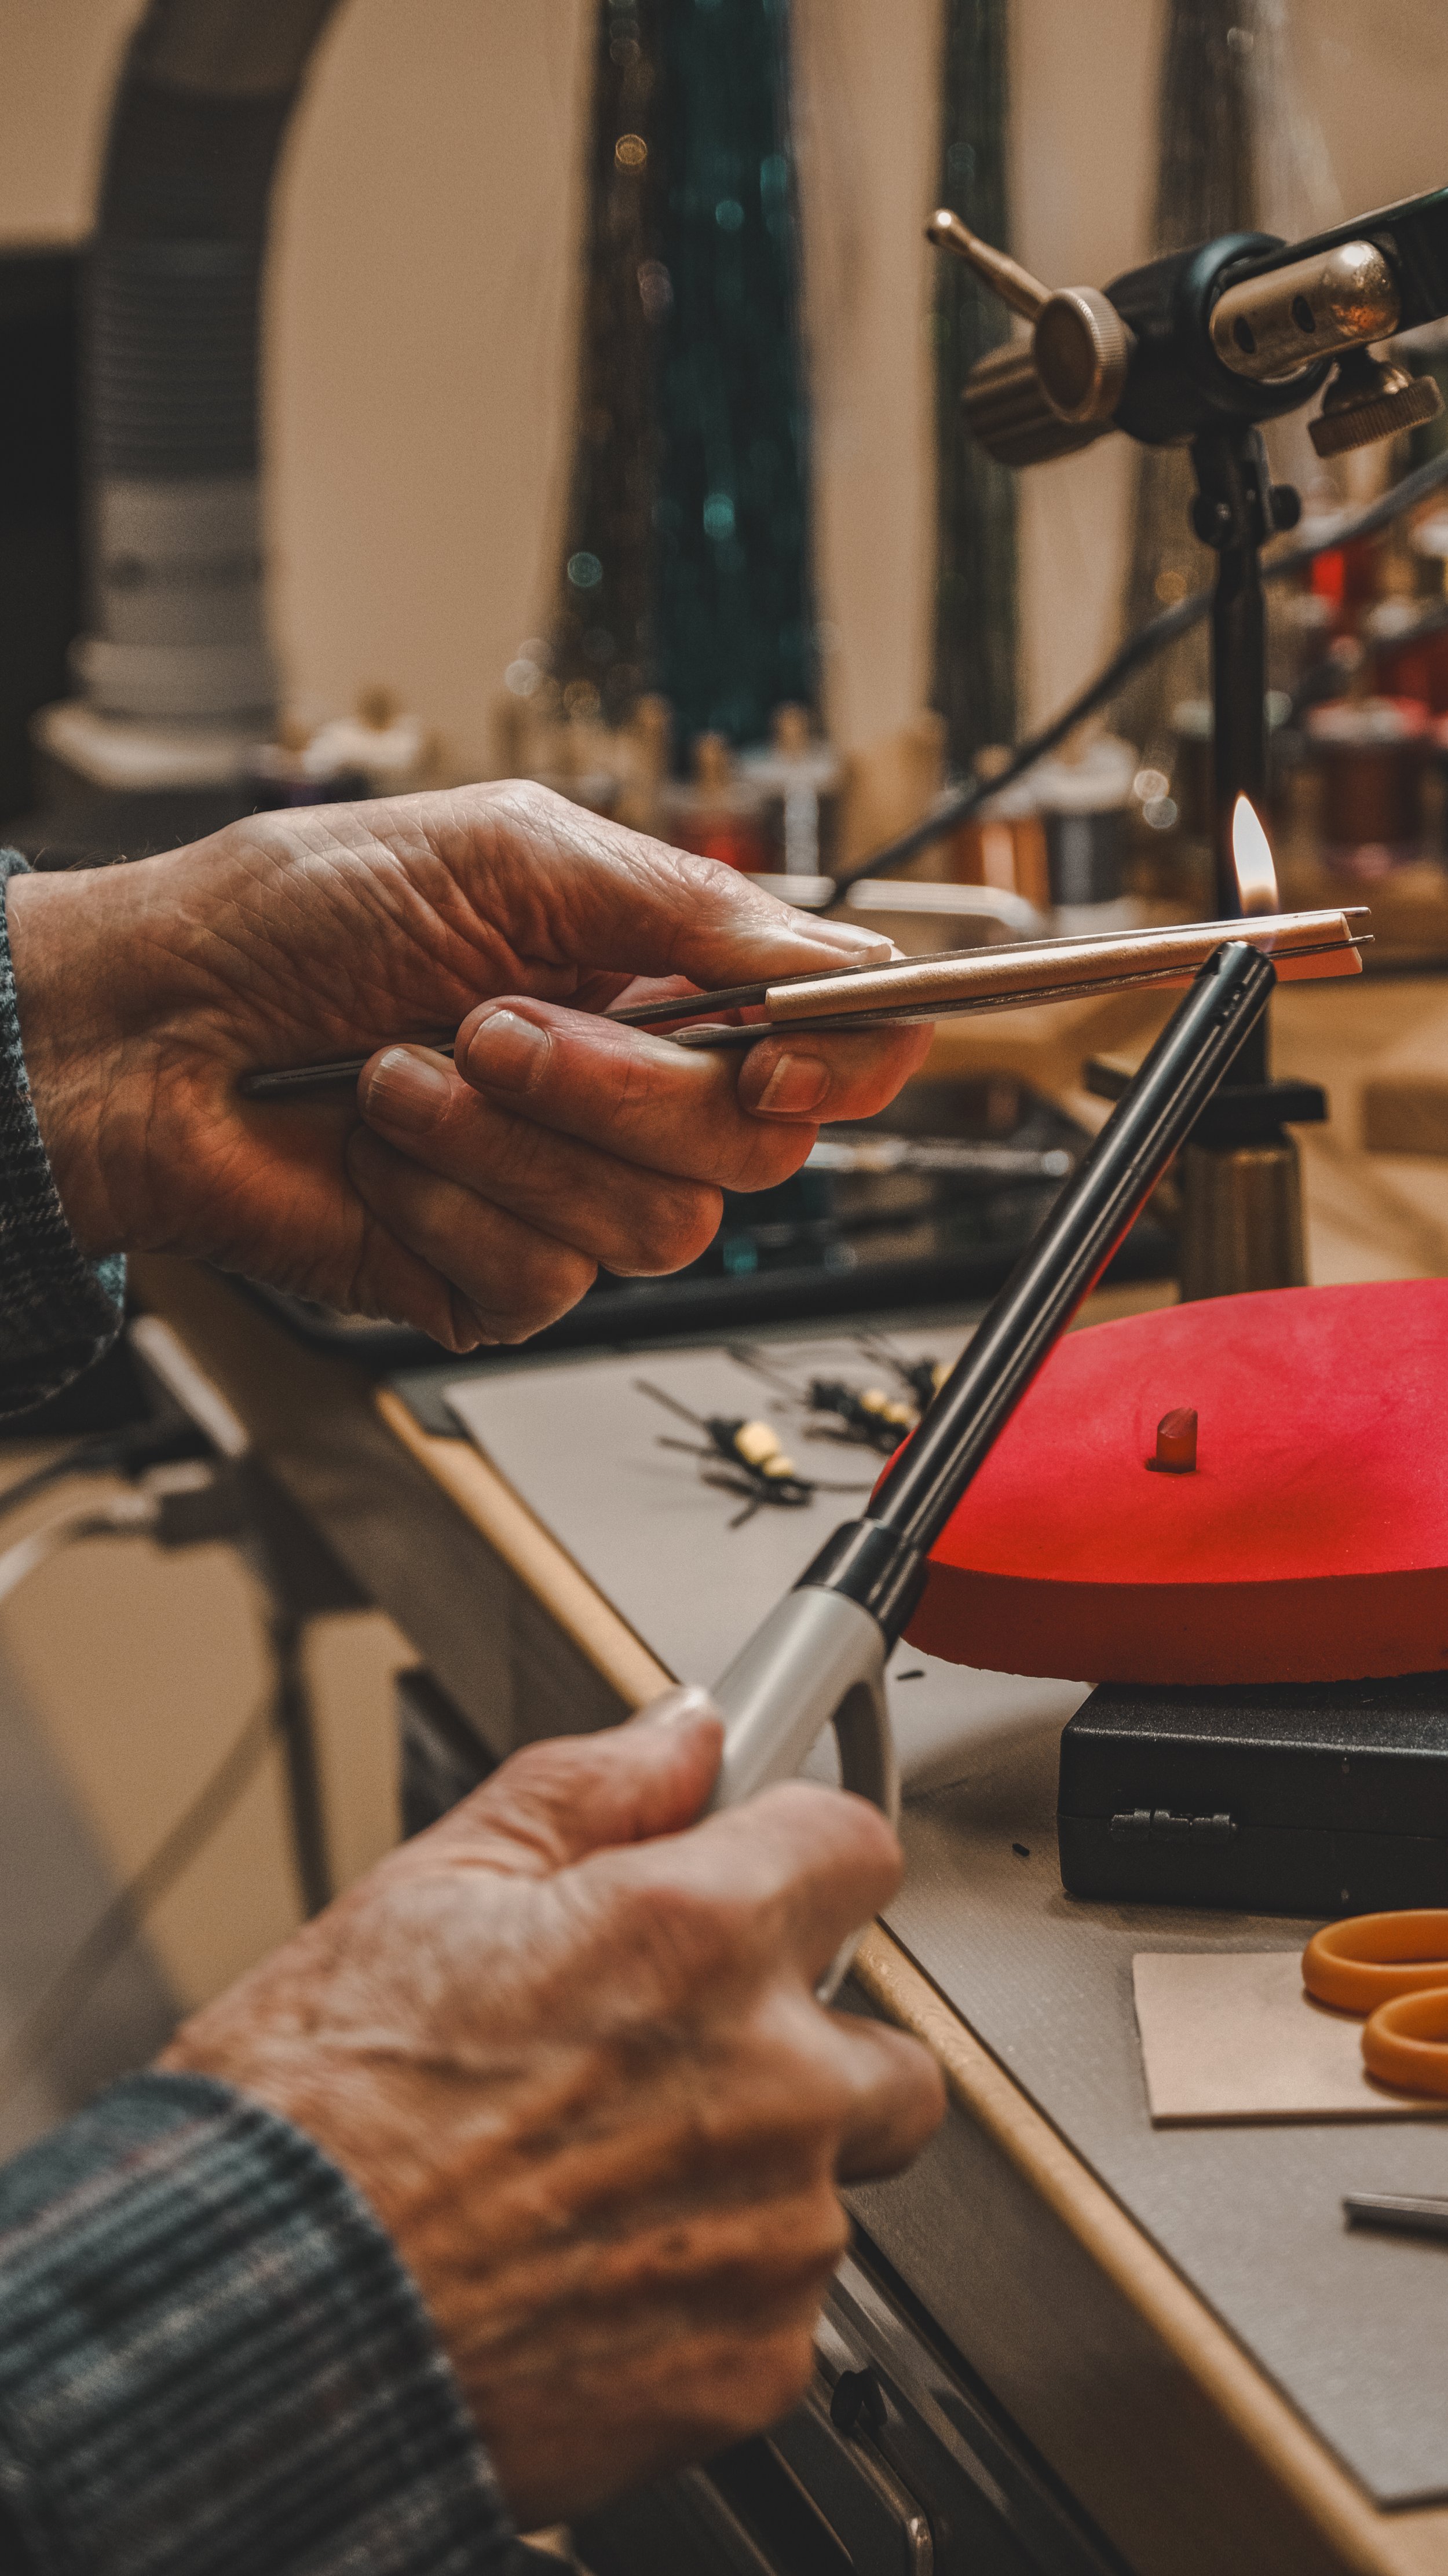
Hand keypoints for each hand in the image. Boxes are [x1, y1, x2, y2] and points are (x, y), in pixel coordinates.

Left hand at [7, 784, 931, 1344]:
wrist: (151, 1029)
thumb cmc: (295, 920)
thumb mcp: (506, 852)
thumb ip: (688, 905)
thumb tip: (837, 957)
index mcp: (660, 984)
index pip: (831, 1046)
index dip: (845, 1058)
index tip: (785, 1052)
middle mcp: (633, 1100)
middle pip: (758, 1148)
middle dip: (625, 1087)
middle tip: (495, 1023)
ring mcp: (569, 1199)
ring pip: (659, 1228)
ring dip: (511, 1140)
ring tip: (403, 1073)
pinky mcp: (498, 1282)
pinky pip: (548, 1279)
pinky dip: (449, 1203)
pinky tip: (381, 1153)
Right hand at [161, 1694, 943, 2526]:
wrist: (262, 2333)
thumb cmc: (316, 2124)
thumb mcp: (429, 1890)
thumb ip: (587, 1793)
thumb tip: (679, 1740)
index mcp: (699, 1939)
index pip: (856, 1850)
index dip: (796, 1858)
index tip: (767, 1879)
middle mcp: (769, 2083)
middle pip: (883, 2041)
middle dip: (801, 2040)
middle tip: (673, 2056)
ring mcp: (775, 2235)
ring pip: (829, 2182)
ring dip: (750, 2173)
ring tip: (596, 2179)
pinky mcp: (753, 2367)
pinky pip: (779, 2304)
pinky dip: (708, 2291)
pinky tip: (592, 2272)